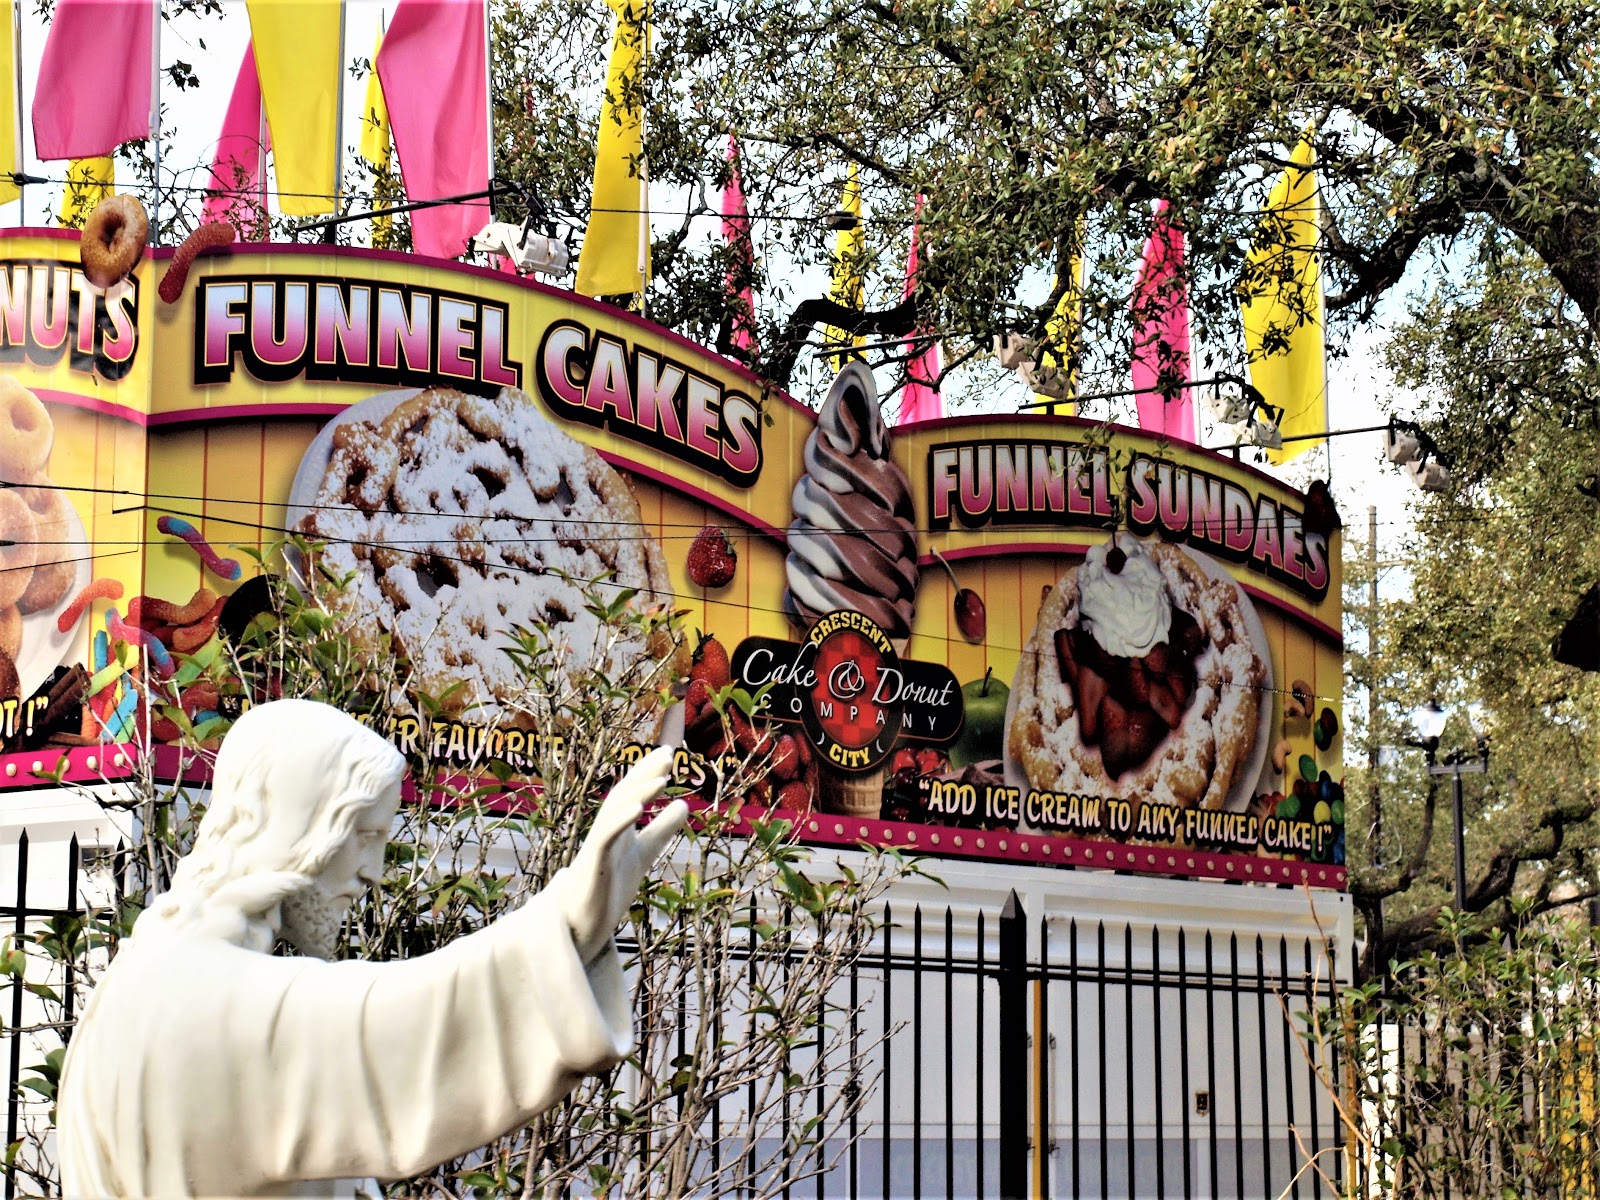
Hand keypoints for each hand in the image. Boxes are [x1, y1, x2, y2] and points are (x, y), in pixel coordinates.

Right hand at [562, 746, 687, 964]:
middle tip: (668, 755)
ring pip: (614, 812)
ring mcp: (598, 846)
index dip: (649, 773)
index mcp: (620, 827)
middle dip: (644, 774)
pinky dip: (620, 821)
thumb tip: (684, 805)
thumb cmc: (610, 885)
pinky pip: (605, 838)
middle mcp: (607, 831)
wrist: (583, 923)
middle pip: (624, 794)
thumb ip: (662, 831)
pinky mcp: (593, 865)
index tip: (669, 753)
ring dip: (637, 794)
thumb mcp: (645, 854)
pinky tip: (638, 809)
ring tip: (661, 779)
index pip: (633, 793)